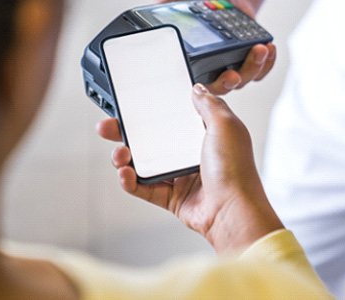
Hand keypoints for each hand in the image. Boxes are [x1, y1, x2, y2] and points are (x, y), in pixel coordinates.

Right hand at [96, 84, 282, 252]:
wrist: (233, 211)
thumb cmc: (235, 170)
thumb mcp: (226, 126)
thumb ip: (210, 105)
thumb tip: (197, 88)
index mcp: (207, 136)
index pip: (174, 119)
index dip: (153, 112)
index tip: (133, 106)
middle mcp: (194, 155)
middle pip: (153, 140)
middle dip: (127, 133)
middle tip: (108, 128)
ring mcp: (183, 178)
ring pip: (145, 164)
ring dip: (126, 158)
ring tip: (119, 155)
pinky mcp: (174, 199)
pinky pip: (145, 188)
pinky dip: (130, 182)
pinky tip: (125, 174)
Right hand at [157, 0, 273, 93]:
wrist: (227, 1)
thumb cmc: (201, 6)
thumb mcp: (179, 6)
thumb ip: (167, 8)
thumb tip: (159, 7)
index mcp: (195, 64)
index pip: (197, 86)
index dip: (201, 91)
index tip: (200, 84)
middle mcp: (215, 71)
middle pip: (224, 86)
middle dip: (230, 81)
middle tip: (233, 73)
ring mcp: (235, 68)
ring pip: (245, 78)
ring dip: (253, 67)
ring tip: (260, 50)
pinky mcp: (252, 62)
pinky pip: (261, 70)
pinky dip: (267, 63)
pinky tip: (269, 49)